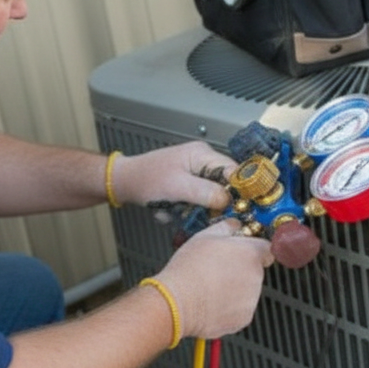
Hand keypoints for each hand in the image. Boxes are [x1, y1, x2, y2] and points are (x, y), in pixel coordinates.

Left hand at [114, 142, 235, 210]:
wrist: (126, 182)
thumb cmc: (145, 179)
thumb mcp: (178, 187)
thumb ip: (206, 193)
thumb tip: (229, 200)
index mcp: (202, 154)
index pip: (234, 171)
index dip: (240, 190)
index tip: (242, 207)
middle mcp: (203, 160)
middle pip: (226, 185)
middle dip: (215, 203)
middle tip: (204, 214)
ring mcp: (196, 172)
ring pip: (213, 195)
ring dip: (199, 208)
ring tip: (180, 209)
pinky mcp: (189, 184)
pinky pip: (200, 200)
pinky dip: (189, 208)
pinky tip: (175, 209)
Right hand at [152, 220, 273, 339]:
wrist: (177, 302)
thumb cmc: (188, 269)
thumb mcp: (204, 236)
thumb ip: (227, 227)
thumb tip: (235, 225)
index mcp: (251, 253)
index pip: (267, 248)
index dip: (253, 249)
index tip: (242, 251)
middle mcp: (256, 277)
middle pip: (255, 270)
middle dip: (240, 269)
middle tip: (217, 269)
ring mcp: (251, 299)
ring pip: (248, 290)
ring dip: (235, 288)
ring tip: (211, 285)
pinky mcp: (244, 318)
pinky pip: (240, 309)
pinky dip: (230, 306)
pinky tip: (212, 300)